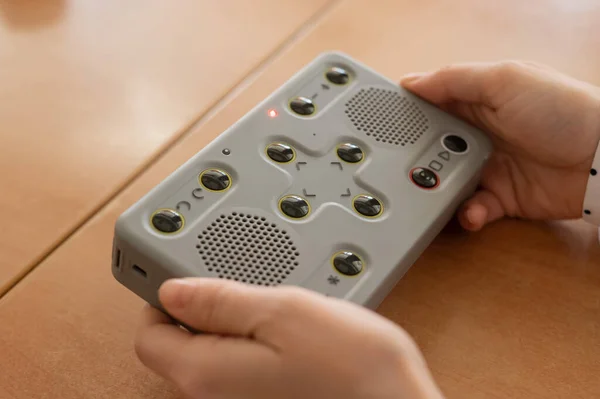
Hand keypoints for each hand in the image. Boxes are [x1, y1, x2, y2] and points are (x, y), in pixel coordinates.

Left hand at [135, 278, 444, 398]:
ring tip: (272, 300)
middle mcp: (215, 397)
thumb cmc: (353, 369)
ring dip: (234, 318)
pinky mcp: (268, 396)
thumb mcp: (282, 312)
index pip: (148, 335)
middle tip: (240, 281)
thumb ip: (220, 300)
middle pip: (180, 343)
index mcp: (207, 374)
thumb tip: (173, 290)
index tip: (187, 270)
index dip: (161, 295)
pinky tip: (287, 324)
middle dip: (203, 305)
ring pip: (216, 349)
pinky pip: (244, 361)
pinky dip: (256, 336)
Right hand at [401, 61, 599, 230]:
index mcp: (478, 101)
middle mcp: (480, 134)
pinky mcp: (502, 198)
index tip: (382, 128)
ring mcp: (490, 167)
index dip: (408, 115)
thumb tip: (410, 82)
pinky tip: (470, 212)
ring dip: (438, 189)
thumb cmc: (560, 111)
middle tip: (406, 166)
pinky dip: (467, 214)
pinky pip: (472, 209)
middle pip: (433, 147)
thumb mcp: (504, 79)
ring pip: (446, 181)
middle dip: (417, 158)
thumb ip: (454, 79)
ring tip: (435, 192)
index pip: (433, 105)